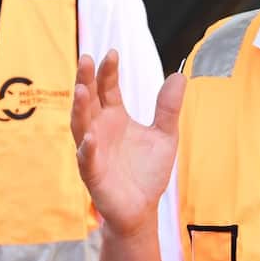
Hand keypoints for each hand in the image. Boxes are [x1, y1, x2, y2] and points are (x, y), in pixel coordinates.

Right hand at [71, 50, 185, 237]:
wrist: (143, 208)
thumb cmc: (147, 171)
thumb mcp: (165, 135)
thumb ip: (168, 107)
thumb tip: (179, 75)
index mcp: (114, 117)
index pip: (107, 89)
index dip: (108, 71)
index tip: (113, 52)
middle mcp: (99, 129)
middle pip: (88, 100)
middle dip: (86, 80)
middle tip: (87, 59)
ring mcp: (92, 151)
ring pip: (81, 125)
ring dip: (80, 108)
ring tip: (81, 89)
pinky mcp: (92, 174)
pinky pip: (86, 160)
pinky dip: (87, 149)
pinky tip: (91, 138)